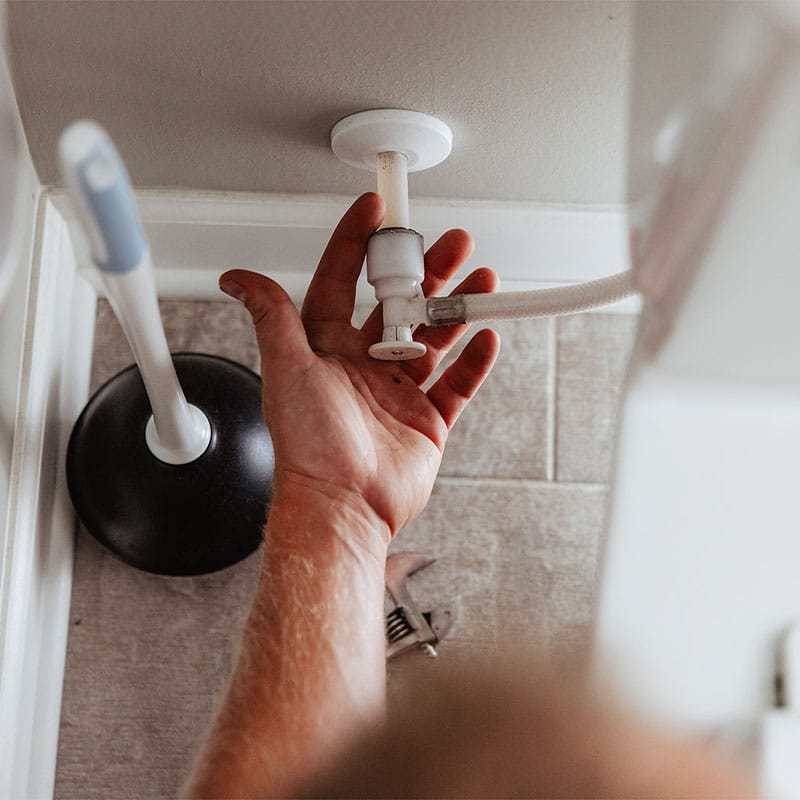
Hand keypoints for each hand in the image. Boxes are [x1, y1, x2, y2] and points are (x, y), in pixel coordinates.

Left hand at [219, 193, 499, 542]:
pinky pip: (458, 383)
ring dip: (458, 309)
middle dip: (426, 271)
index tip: (375, 210)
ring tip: (481, 281)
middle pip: (400, 304)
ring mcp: (399, 391)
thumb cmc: (308, 445)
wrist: (341, 505)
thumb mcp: (287, 367)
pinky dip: (474, 361)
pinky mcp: (427, 419)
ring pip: (435, 338)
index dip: (358, 243)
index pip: (342, 281)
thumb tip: (236, 278)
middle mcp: (364, 364)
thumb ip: (271, 316)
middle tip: (451, 244)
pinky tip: (487, 337)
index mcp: (327, 348)